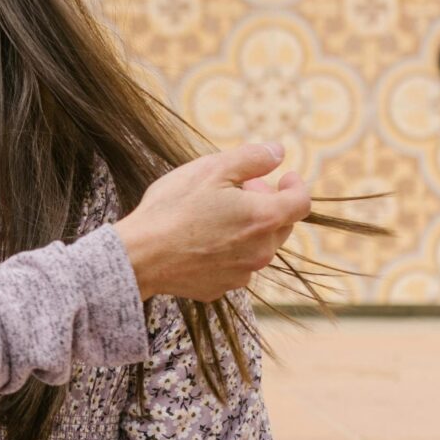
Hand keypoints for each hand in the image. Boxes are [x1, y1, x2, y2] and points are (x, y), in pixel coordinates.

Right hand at [112, 142, 311, 300]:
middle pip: (281, 225)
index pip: (301, 203)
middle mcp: (261, 251)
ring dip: (247, 227)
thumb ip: (252, 158)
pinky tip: (201, 238)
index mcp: (264, 219)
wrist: (138, 256)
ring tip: (217, 213)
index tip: (285, 176)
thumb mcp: (212, 170)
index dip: (296, 185)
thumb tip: (278, 151)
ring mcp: (241, 274)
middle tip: (241, 188)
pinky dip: (228, 250)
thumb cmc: (174, 208)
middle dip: (268, 203)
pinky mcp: (220, 288)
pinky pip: (235, 265)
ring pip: (258, 246)